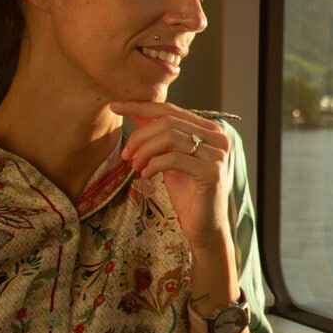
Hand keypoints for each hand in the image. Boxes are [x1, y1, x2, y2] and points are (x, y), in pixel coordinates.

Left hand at [110, 101, 231, 252]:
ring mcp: (217, 154)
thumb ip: (159, 137)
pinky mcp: (211, 172)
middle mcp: (218, 137)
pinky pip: (173, 159)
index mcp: (209, 129)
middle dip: (140, 136)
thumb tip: (135, 112)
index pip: (170, 109)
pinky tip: (146, 176)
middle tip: (126, 155)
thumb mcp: (169, 158)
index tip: (115, 107)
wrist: (204, 225)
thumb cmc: (187, 192)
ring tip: (135, 166)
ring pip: (170, 137)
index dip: (140, 106)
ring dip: (144, 151)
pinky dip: (153, 165)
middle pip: (167, 121)